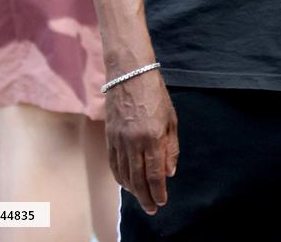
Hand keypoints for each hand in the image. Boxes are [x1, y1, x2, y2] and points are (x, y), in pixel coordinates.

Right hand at [105, 68, 178, 214]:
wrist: (130, 73)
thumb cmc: (155, 93)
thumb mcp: (171, 118)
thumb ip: (171, 147)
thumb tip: (169, 172)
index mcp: (153, 136)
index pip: (155, 173)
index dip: (158, 191)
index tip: (162, 201)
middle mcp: (134, 141)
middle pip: (139, 179)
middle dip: (146, 196)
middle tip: (151, 208)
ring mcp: (119, 139)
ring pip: (124, 174)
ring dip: (133, 190)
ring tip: (141, 198)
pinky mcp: (109, 136)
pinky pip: (114, 163)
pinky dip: (120, 177)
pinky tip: (126, 183)